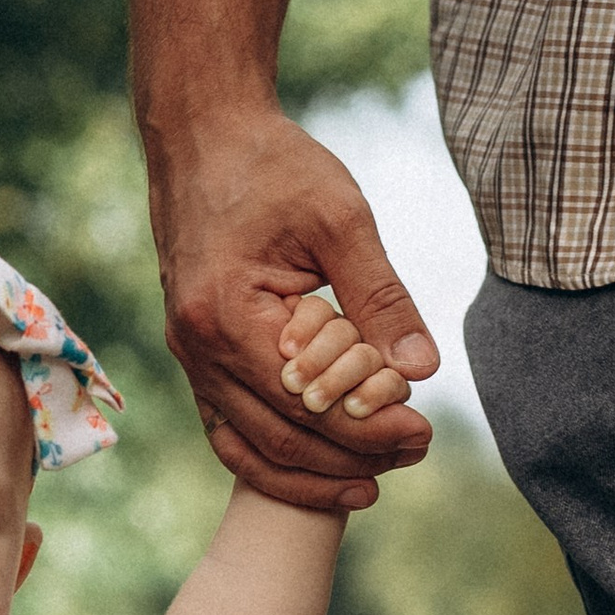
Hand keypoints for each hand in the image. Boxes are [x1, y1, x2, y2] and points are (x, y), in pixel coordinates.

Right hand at [150, 108, 437, 511]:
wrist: (203, 136)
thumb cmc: (271, 166)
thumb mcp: (340, 218)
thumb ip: (381, 297)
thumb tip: (423, 369)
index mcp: (226, 317)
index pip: (308, 405)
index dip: (370, 429)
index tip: (424, 430)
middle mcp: (197, 350)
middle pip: (281, 440)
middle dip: (353, 456)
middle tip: (417, 451)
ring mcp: (190, 359)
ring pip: (249, 450)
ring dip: (314, 474)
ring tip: (376, 479)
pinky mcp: (197, 358)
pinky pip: (231, 431)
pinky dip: (276, 459)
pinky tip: (325, 466)